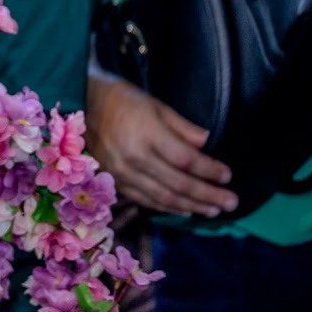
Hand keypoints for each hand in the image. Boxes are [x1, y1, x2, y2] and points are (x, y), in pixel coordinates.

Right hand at [85, 70, 238, 217]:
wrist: (81, 108)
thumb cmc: (122, 101)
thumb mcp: (156, 105)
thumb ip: (181, 127)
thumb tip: (205, 143)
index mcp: (147, 136)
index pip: (185, 160)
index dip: (208, 170)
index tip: (227, 176)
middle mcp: (135, 159)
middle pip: (177, 183)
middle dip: (206, 195)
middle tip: (230, 203)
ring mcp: (123, 174)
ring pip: (162, 197)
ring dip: (190, 206)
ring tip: (212, 211)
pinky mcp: (115, 182)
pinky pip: (144, 199)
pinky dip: (165, 207)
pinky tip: (183, 210)